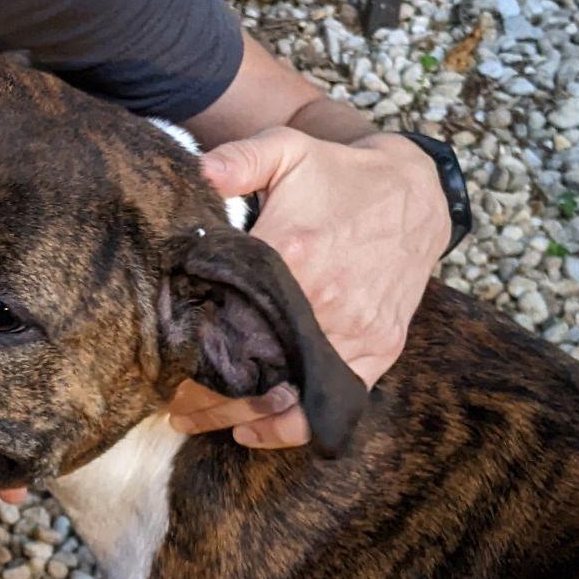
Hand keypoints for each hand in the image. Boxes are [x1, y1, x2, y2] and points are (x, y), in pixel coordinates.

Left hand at [171, 129, 450, 447]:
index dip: (190, 340)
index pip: (226, 311)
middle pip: (250, 362)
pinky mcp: (378, 350)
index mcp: (293, 252)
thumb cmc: (340, 173)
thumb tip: (199, 174)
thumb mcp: (287, 150)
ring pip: (286, 392)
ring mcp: (354, 330)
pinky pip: (329, 403)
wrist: (417, 193)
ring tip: (196, 417)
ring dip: (236, 412)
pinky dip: (289, 425)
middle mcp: (324, 299)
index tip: (161, 355)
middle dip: (202, 388)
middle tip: (166, 398)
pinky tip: (252, 428)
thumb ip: (238, 158)